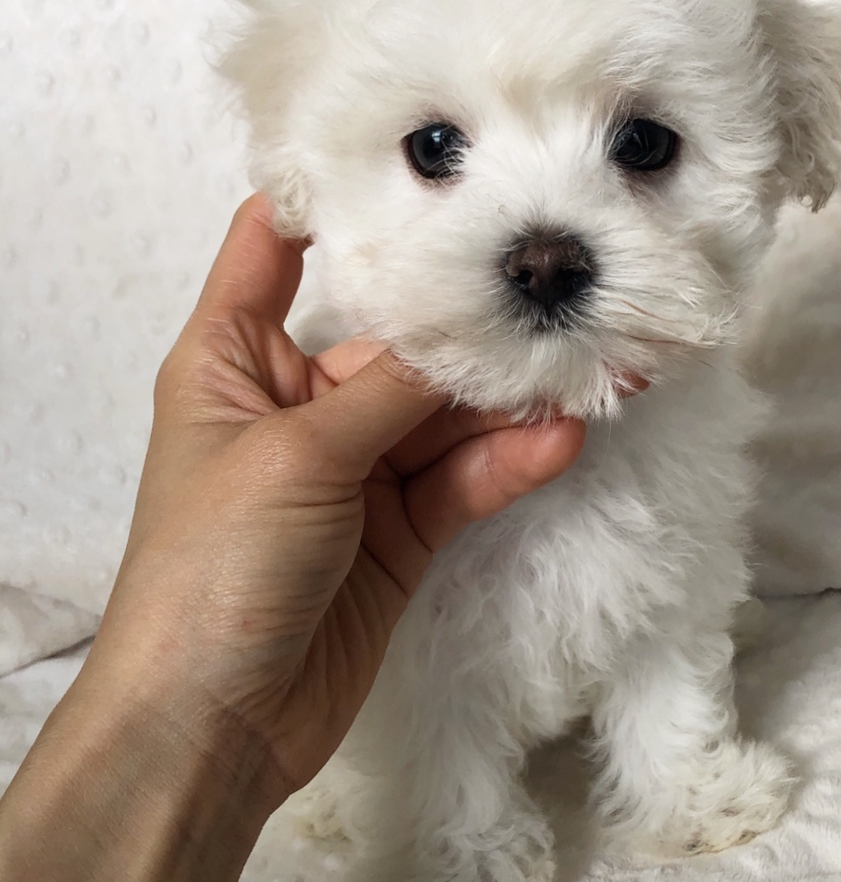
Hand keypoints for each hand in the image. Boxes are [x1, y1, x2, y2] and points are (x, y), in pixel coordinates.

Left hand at [88, 195, 586, 804]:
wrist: (212, 726)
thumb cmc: (212, 568)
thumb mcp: (298, 456)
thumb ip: (393, 391)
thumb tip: (475, 329)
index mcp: (233, 359)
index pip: (275, 248)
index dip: (333, 199)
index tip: (416, 156)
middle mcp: (296, 401)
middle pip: (394, 338)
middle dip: (471, 322)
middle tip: (555, 288)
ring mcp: (354, 468)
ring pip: (443, 412)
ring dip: (509, 397)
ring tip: (587, 364)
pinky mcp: (401, 532)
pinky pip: (463, 480)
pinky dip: (508, 462)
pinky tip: (560, 440)